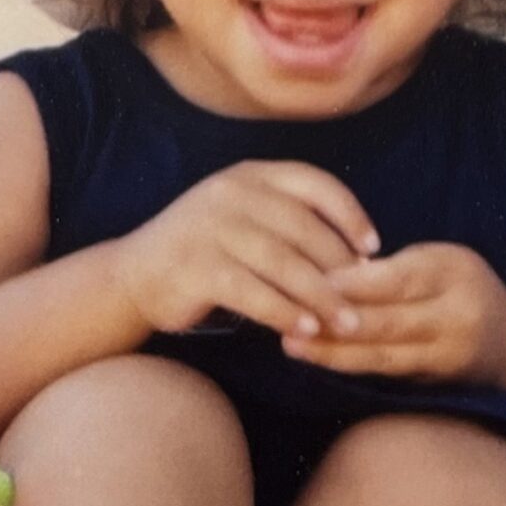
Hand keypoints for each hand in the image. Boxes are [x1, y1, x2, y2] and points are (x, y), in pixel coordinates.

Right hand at [115, 163, 379, 342]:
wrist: (132, 276)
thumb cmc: (205, 252)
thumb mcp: (245, 220)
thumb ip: (290, 226)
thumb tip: (359, 259)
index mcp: (251, 175)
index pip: (314, 183)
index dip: (350, 214)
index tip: (373, 248)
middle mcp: (231, 193)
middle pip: (304, 228)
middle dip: (341, 268)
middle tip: (367, 301)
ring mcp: (210, 228)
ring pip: (283, 262)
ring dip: (320, 296)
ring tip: (346, 323)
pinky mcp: (195, 266)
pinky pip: (252, 292)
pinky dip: (284, 312)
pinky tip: (305, 330)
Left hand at [281, 242, 505, 382]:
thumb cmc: (464, 289)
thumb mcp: (441, 261)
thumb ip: (395, 268)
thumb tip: (332, 277)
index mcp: (455, 275)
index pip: (400, 278)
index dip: (354, 282)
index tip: (312, 280)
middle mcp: (456, 319)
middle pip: (389, 323)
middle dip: (334, 323)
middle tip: (289, 319)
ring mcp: (446, 358)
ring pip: (383, 357)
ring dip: (333, 354)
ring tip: (292, 347)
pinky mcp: (434, 386)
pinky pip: (386, 375)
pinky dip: (350, 368)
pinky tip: (317, 363)